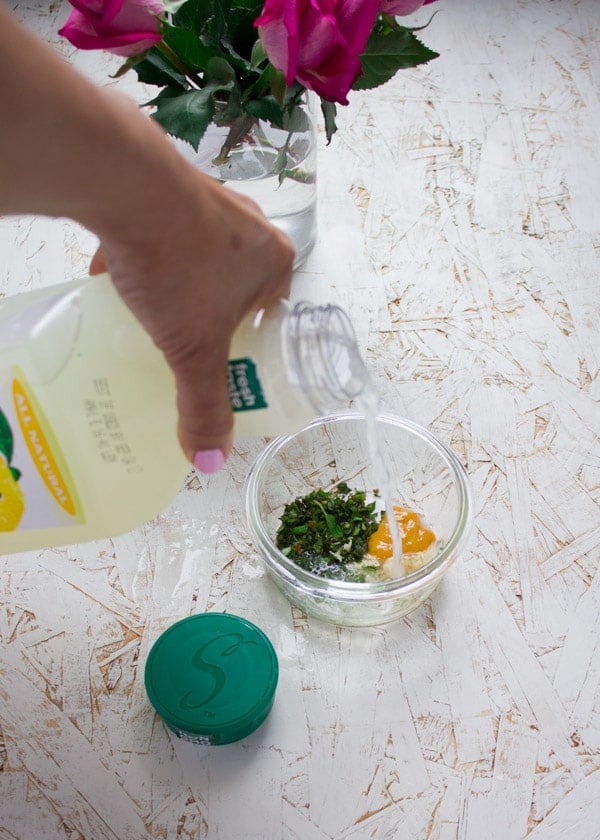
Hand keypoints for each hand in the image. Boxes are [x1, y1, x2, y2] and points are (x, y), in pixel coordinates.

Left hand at [90, 165, 293, 471]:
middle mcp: (252, 224)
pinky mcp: (172, 184)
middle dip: (209, 316)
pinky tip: (122, 277)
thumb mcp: (193, 350)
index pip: (271, 315)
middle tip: (181, 342)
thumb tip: (210, 461)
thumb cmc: (178, 265)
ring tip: (151, 314)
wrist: (125, 184)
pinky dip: (149, 257)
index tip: (218, 359)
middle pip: (234, 287)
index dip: (246, 343)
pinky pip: (166, 232)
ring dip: (178, 285)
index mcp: (277, 261)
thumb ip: (204, 406)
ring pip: (199, 258)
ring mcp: (212, 199)